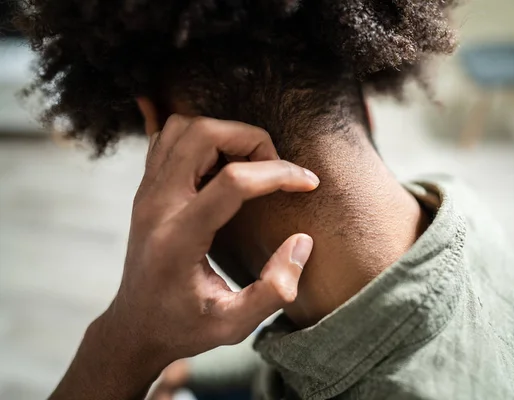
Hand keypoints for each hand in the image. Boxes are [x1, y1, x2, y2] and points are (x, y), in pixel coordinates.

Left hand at [49, 116, 317, 399]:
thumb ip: (275, 288)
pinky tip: (222, 165)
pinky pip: (170, 139)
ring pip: (183, 128)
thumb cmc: (184, 328)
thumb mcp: (235, 325)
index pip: (233, 181)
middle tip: (275, 168)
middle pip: (202, 135)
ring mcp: (146, 194)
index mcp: (178, 239)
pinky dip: (201, 139)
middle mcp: (157, 207)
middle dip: (251, 140)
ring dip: (225, 134)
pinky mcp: (146, 190)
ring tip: (251, 164)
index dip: (279, 173)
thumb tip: (303, 242)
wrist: (135, 327)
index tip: (308, 183)